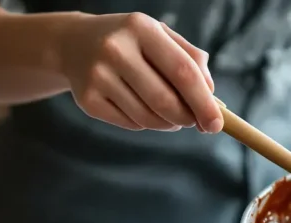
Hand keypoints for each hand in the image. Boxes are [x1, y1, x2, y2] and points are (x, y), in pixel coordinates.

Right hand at [57, 12, 222, 132]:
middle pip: (165, 101)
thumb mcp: (161, 36)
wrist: (74, 43)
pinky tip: (143, 109)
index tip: (216, 124)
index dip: (204, 102)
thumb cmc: (132, 42)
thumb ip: (191, 59)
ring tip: (171, 115)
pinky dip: (146, 124)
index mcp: (142, 28)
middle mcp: (116, 49)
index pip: (183, 71)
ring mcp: (98, 75)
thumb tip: (211, 94)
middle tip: (194, 122)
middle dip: (187, 118)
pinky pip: (131, 125)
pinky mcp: (87, 100)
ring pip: (148, 118)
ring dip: (168, 124)